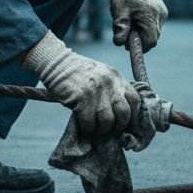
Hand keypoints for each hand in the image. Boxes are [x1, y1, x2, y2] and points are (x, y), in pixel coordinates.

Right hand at [23, 31, 139, 137]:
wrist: (56, 63)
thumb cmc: (78, 73)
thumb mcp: (101, 75)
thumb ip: (113, 90)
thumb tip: (121, 117)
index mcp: (117, 77)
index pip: (135, 100)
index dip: (135, 116)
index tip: (130, 126)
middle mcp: (110, 83)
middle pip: (124, 113)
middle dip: (119, 126)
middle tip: (111, 130)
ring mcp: (96, 91)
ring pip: (108, 121)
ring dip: (102, 129)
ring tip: (95, 128)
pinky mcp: (82, 99)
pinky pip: (89, 122)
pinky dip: (87, 128)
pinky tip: (83, 125)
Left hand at [108, 0, 168, 50]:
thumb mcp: (118, 9)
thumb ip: (120, 27)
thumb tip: (119, 43)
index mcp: (150, 16)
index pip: (149, 41)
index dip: (139, 47)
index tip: (127, 46)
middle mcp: (160, 15)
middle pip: (152, 37)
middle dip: (139, 39)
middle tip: (125, 33)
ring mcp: (163, 12)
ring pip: (154, 31)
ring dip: (142, 32)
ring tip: (130, 20)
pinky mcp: (162, 10)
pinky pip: (155, 24)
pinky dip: (145, 25)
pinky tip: (135, 16)